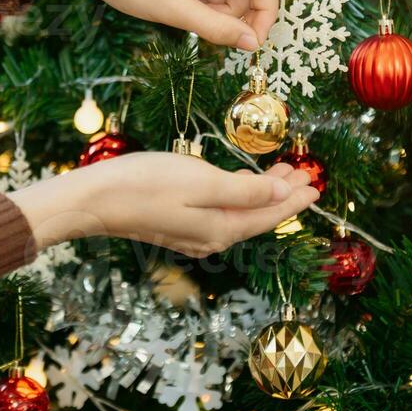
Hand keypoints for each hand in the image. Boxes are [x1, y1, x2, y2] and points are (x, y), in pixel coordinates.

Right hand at [9, 153, 318, 257]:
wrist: (95, 199)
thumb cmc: (148, 184)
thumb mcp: (203, 181)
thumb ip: (246, 190)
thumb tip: (283, 195)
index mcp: (222, 230)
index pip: (270, 215)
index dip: (295, 200)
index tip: (316, 185)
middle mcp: (211, 238)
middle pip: (258, 215)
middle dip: (283, 194)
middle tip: (305, 173)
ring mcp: (193, 233)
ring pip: (241, 212)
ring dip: (263, 191)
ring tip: (282, 172)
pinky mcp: (178, 223)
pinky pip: (223, 210)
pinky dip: (240, 194)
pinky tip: (243, 182)